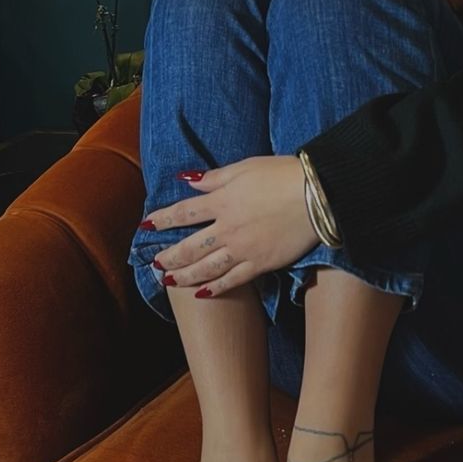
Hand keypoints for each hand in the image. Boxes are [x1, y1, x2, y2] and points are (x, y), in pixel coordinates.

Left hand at [144, 156, 315, 293]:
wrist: (317, 194)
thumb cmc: (282, 174)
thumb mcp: (244, 167)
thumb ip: (214, 178)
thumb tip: (187, 181)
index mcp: (221, 201)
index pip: (183, 212)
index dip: (162, 219)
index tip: (146, 225)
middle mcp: (227, 228)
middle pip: (189, 246)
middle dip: (169, 256)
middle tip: (155, 263)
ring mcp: (243, 249)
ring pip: (206, 267)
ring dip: (185, 275)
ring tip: (169, 281)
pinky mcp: (261, 264)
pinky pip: (233, 280)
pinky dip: (216, 288)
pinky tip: (203, 293)